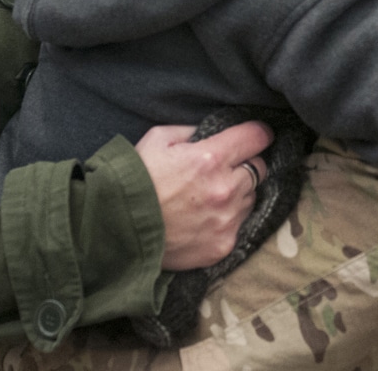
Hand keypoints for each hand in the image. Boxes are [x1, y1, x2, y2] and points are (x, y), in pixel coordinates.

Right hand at [134, 121, 272, 270]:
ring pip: (250, 198)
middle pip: (258, 168)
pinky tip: (204, 218)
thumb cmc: (136, 180)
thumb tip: (212, 132)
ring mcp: (226, 220)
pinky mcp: (223, 245)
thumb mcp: (157, 139)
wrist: (119, 230)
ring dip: (237, 193)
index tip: (254, 135)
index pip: (257, 137)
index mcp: (210, 158)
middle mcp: (225, 189)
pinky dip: (227, 219)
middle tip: (222, 169)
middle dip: (245, 164)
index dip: (257, 133)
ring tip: (209, 196)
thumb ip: (190, 130)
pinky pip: (239, 225)